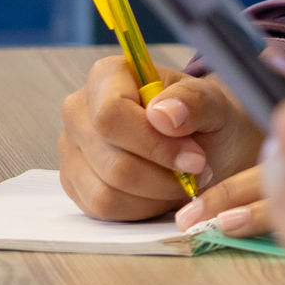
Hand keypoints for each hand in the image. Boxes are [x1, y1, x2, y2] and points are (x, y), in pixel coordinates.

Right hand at [54, 54, 265, 219]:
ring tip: (181, 180)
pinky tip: (160, 191)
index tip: (194, 157)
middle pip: (111, 161)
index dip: (153, 144)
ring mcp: (71, 149)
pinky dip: (141, 208)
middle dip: (162, 176)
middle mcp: (79, 110)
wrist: (202, 144)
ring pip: (106, 192)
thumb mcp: (213, 103)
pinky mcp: (75, 183)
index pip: (111, 114)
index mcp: (107, 76)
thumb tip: (161, 114)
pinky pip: (103, 208)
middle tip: (197, 171)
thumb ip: (193, 101)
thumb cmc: (202, 118)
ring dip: (155, 194)